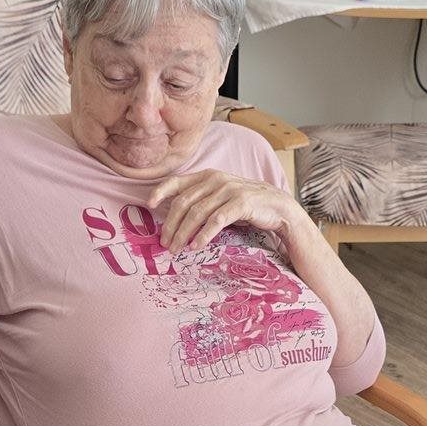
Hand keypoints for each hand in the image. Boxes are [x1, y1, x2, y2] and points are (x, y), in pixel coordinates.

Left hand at [152, 170, 311, 255]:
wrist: (278, 207)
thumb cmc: (244, 205)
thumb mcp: (219, 197)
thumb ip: (200, 200)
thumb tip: (172, 214)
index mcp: (207, 176)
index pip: (178, 181)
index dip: (161, 191)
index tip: (149, 205)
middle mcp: (216, 179)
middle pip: (184, 202)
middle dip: (171, 224)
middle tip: (165, 243)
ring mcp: (229, 190)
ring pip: (197, 212)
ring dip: (184, 233)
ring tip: (176, 249)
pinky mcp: (241, 203)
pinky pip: (216, 220)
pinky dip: (204, 234)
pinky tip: (196, 246)